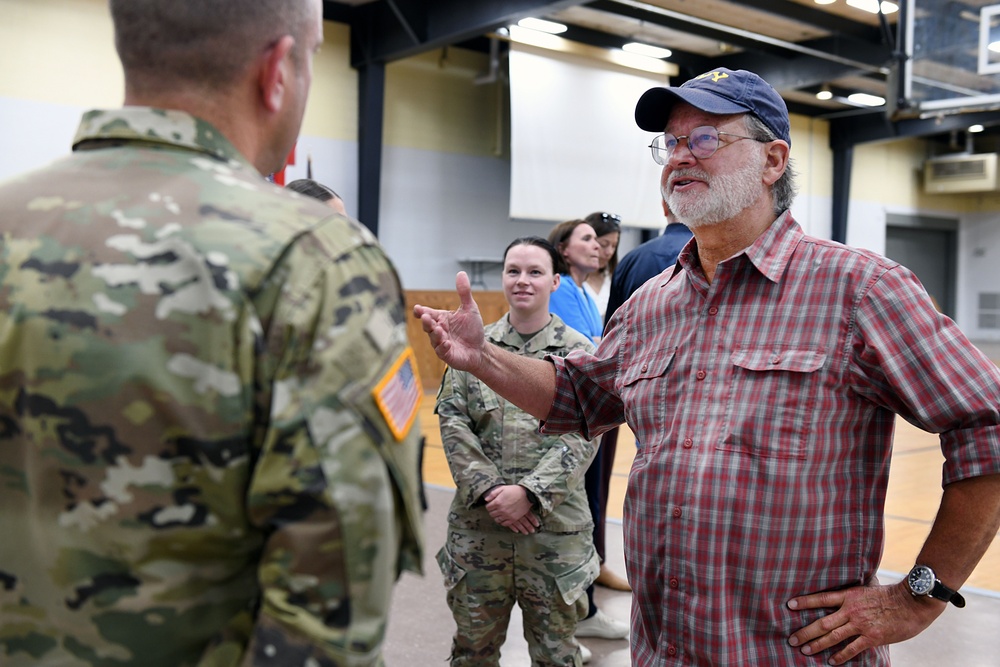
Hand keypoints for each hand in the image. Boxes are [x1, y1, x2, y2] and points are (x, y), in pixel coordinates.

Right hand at [413, 272, 485, 372]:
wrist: (480, 349)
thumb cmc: (472, 329)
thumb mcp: (469, 309)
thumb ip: (464, 292)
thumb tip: (461, 272)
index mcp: (441, 318)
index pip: (428, 313)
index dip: (421, 311)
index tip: (418, 309)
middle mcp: (438, 330)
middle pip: (428, 325)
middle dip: (427, 322)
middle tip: (427, 317)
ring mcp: (440, 343)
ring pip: (434, 338)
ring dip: (435, 334)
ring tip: (438, 330)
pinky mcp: (446, 355)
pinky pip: (442, 351)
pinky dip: (443, 347)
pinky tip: (447, 343)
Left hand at [484, 485, 539, 533]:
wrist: (526, 495)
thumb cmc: (514, 490)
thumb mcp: (503, 488)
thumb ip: (493, 494)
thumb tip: (486, 499)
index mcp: (497, 502)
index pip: (488, 508)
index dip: (489, 506)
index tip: (491, 505)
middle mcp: (501, 510)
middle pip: (492, 514)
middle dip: (492, 511)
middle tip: (495, 509)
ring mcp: (507, 515)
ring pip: (497, 520)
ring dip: (497, 517)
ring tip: (499, 514)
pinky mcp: (513, 519)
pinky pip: (504, 524)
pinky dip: (502, 522)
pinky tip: (503, 518)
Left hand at [787, 582, 944, 664]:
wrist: (912, 602)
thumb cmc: (892, 595)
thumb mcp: (868, 589)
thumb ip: (854, 595)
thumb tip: (844, 596)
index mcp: (849, 595)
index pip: (822, 598)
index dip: (805, 602)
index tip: (789, 605)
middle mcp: (851, 610)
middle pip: (822, 622)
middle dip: (805, 632)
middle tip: (792, 639)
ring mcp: (861, 624)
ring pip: (833, 636)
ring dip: (817, 645)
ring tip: (805, 650)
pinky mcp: (872, 637)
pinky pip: (852, 648)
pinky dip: (840, 656)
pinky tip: (831, 661)